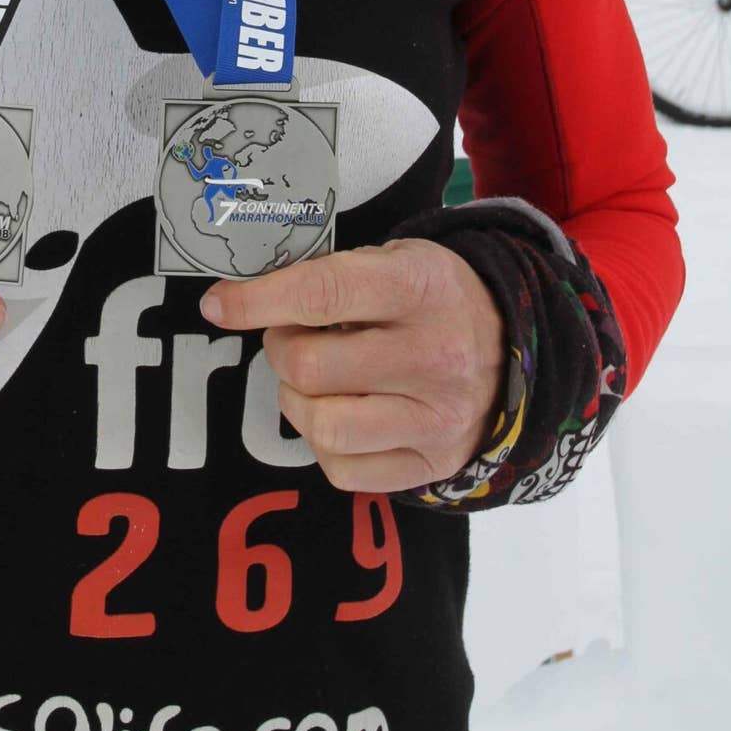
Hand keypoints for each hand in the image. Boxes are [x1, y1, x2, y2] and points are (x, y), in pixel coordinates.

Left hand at [199, 239, 507, 493]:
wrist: (512, 345)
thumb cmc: (432, 297)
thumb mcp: (394, 260)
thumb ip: (329, 277)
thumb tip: (244, 299)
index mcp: (419, 288)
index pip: (322, 294)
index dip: (258, 301)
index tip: (218, 305)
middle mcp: (434, 356)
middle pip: (309, 367)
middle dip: (279, 349)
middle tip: (290, 338)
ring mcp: (437, 418)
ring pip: (323, 426)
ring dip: (296, 401)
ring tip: (312, 380)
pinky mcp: (434, 464)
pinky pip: (344, 470)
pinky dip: (323, 444)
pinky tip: (339, 413)